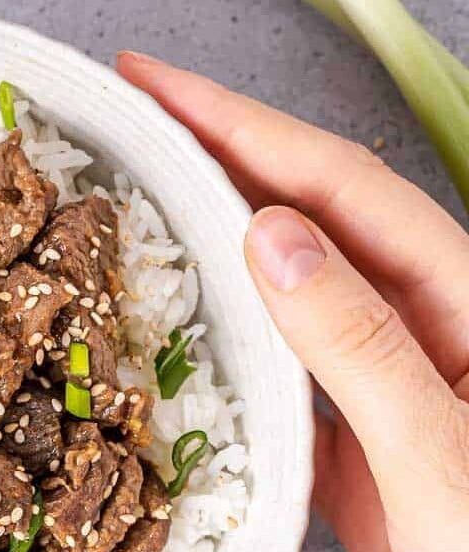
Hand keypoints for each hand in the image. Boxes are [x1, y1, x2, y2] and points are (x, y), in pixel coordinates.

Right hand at [117, 52, 468, 551]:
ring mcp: (385, 385)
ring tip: (135, 203)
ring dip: (213, 239)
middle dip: (218, 156)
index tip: (157, 87)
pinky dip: (222, 338)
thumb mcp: (438, 454)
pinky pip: (278, 369)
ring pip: (286, 288)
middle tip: (128, 119)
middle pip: (308, 217)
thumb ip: (358, 343)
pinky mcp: (357, 445)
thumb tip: (270, 233)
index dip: (242, 127)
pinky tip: (176, 329)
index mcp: (463, 303)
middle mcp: (421, 328)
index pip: (336, 187)